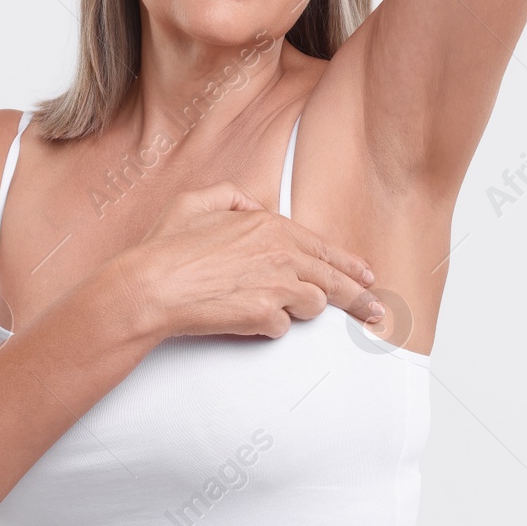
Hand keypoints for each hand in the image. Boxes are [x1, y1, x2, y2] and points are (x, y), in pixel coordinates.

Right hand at [114, 181, 383, 343]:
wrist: (150, 287)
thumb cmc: (165, 248)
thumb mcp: (193, 203)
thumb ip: (230, 197)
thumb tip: (251, 207)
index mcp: (267, 225)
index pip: (320, 247)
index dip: (347, 263)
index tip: (365, 275)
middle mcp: (280, 253)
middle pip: (334, 279)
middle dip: (359, 297)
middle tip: (376, 312)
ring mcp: (276, 285)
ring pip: (313, 305)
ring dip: (298, 311)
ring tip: (272, 309)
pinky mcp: (266, 315)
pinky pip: (280, 327)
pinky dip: (265, 327)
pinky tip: (243, 320)